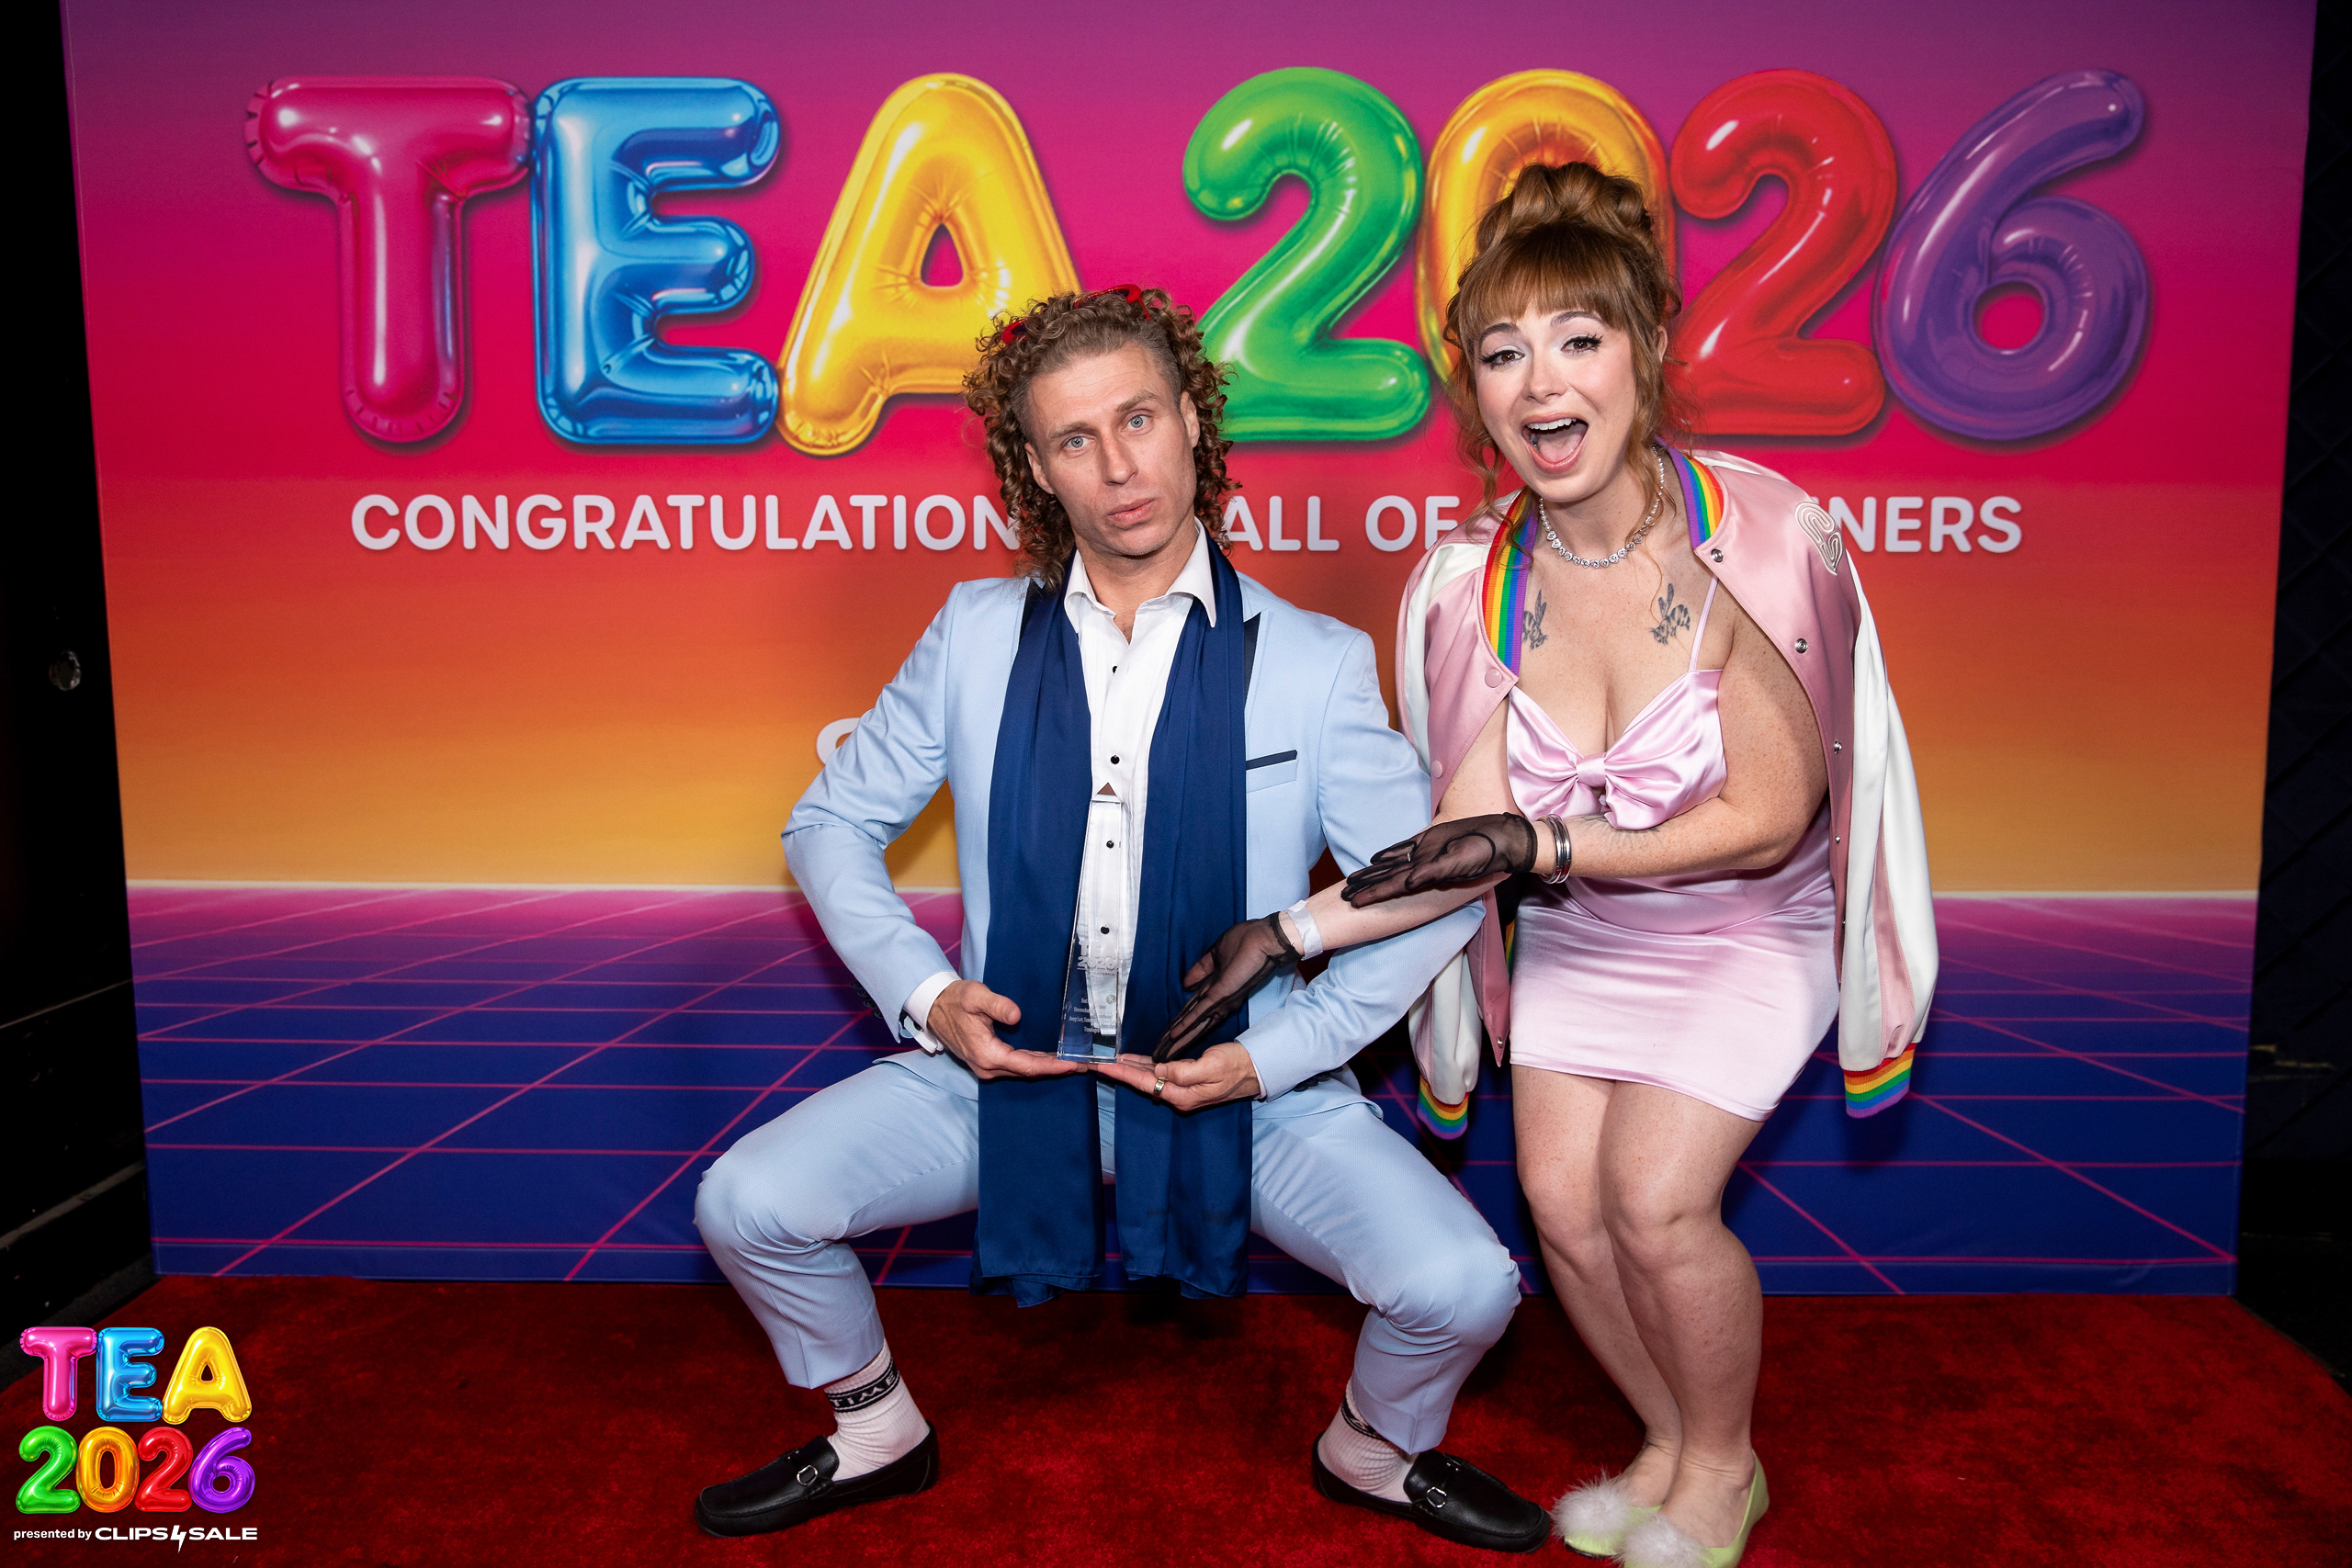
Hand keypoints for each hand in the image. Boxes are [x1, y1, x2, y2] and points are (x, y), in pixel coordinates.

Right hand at [925, 980, 1087, 1079]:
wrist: (934, 1007)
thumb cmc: (955, 1000)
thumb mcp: (976, 997)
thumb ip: (997, 1005)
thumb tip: (1017, 1016)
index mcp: (988, 1055)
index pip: (1028, 1065)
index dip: (1053, 1066)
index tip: (1075, 1064)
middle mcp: (988, 1067)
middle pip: (1029, 1071)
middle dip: (1057, 1068)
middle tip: (1085, 1064)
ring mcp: (987, 1066)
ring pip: (1024, 1070)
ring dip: (1048, 1066)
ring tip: (1075, 1061)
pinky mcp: (988, 1061)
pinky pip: (1017, 1065)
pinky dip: (1036, 1063)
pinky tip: (1052, 1058)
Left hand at [1095, 1043, 1261, 1111]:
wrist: (1257, 1067)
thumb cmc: (1236, 1066)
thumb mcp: (1209, 1067)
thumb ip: (1181, 1072)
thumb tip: (1157, 1070)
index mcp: (1181, 1095)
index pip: (1143, 1082)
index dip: (1120, 1072)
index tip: (1101, 1065)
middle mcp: (1178, 1095)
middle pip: (1141, 1081)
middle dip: (1118, 1071)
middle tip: (1095, 1062)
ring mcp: (1183, 1088)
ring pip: (1148, 1076)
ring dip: (1129, 1067)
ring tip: (1108, 1059)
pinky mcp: (1187, 1077)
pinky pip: (1159, 1072)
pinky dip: (1144, 1065)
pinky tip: (1133, 1060)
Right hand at [1151, 913, 1299, 1062]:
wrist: (1268, 939)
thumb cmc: (1248, 942)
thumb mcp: (1217, 954)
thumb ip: (1201, 969)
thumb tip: (1185, 983)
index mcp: (1215, 990)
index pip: (1192, 1012)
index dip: (1177, 1026)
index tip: (1164, 1038)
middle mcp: (1217, 1000)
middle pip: (1190, 1025)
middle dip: (1173, 1042)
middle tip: (1157, 1056)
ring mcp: (1219, 1000)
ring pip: (1193, 1025)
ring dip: (1176, 1041)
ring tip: (1161, 1054)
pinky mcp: (1222, 995)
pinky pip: (1200, 1013)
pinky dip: (1186, 1024)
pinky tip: (1173, 1035)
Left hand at [1341, 813, 1536, 905]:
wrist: (1500, 838)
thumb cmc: (1483, 853)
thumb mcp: (1458, 863)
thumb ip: (1433, 873)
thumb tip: (1408, 882)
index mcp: (1426, 876)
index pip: (1392, 887)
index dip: (1372, 894)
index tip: (1354, 902)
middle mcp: (1421, 868)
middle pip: (1386, 878)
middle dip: (1365, 887)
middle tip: (1342, 895)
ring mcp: (1423, 856)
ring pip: (1391, 865)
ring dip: (1372, 873)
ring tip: (1352, 880)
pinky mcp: (1429, 841)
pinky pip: (1404, 849)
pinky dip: (1389, 853)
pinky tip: (1374, 859)